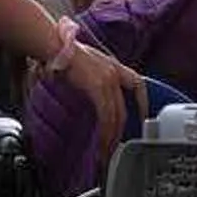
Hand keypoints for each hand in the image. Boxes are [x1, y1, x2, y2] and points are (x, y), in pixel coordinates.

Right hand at [58, 43, 141, 162]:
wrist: (55, 45)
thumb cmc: (62, 53)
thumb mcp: (85, 63)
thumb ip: (92, 77)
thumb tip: (88, 92)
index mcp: (112, 65)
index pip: (137, 84)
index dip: (142, 102)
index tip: (142, 116)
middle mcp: (114, 72)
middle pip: (125, 107)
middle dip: (121, 130)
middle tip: (116, 145)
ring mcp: (108, 79)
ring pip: (116, 115)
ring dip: (112, 136)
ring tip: (106, 151)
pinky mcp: (98, 87)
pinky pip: (106, 115)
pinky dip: (105, 131)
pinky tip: (101, 141)